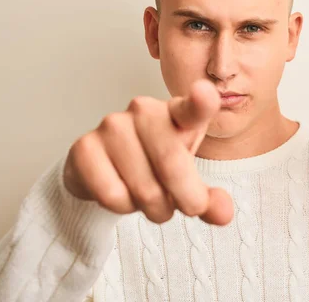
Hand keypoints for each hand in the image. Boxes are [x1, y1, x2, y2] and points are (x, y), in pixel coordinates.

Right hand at [63, 79, 233, 225]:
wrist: (106, 170)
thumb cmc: (155, 167)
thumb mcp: (189, 181)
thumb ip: (208, 199)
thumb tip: (223, 214)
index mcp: (177, 113)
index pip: (193, 108)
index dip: (201, 102)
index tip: (206, 93)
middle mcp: (144, 110)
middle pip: (172, 166)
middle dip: (186, 200)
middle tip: (187, 208)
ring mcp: (112, 125)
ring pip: (144, 188)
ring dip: (154, 209)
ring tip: (149, 198)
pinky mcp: (85, 146)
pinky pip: (112, 195)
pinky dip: (123, 207)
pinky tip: (121, 192)